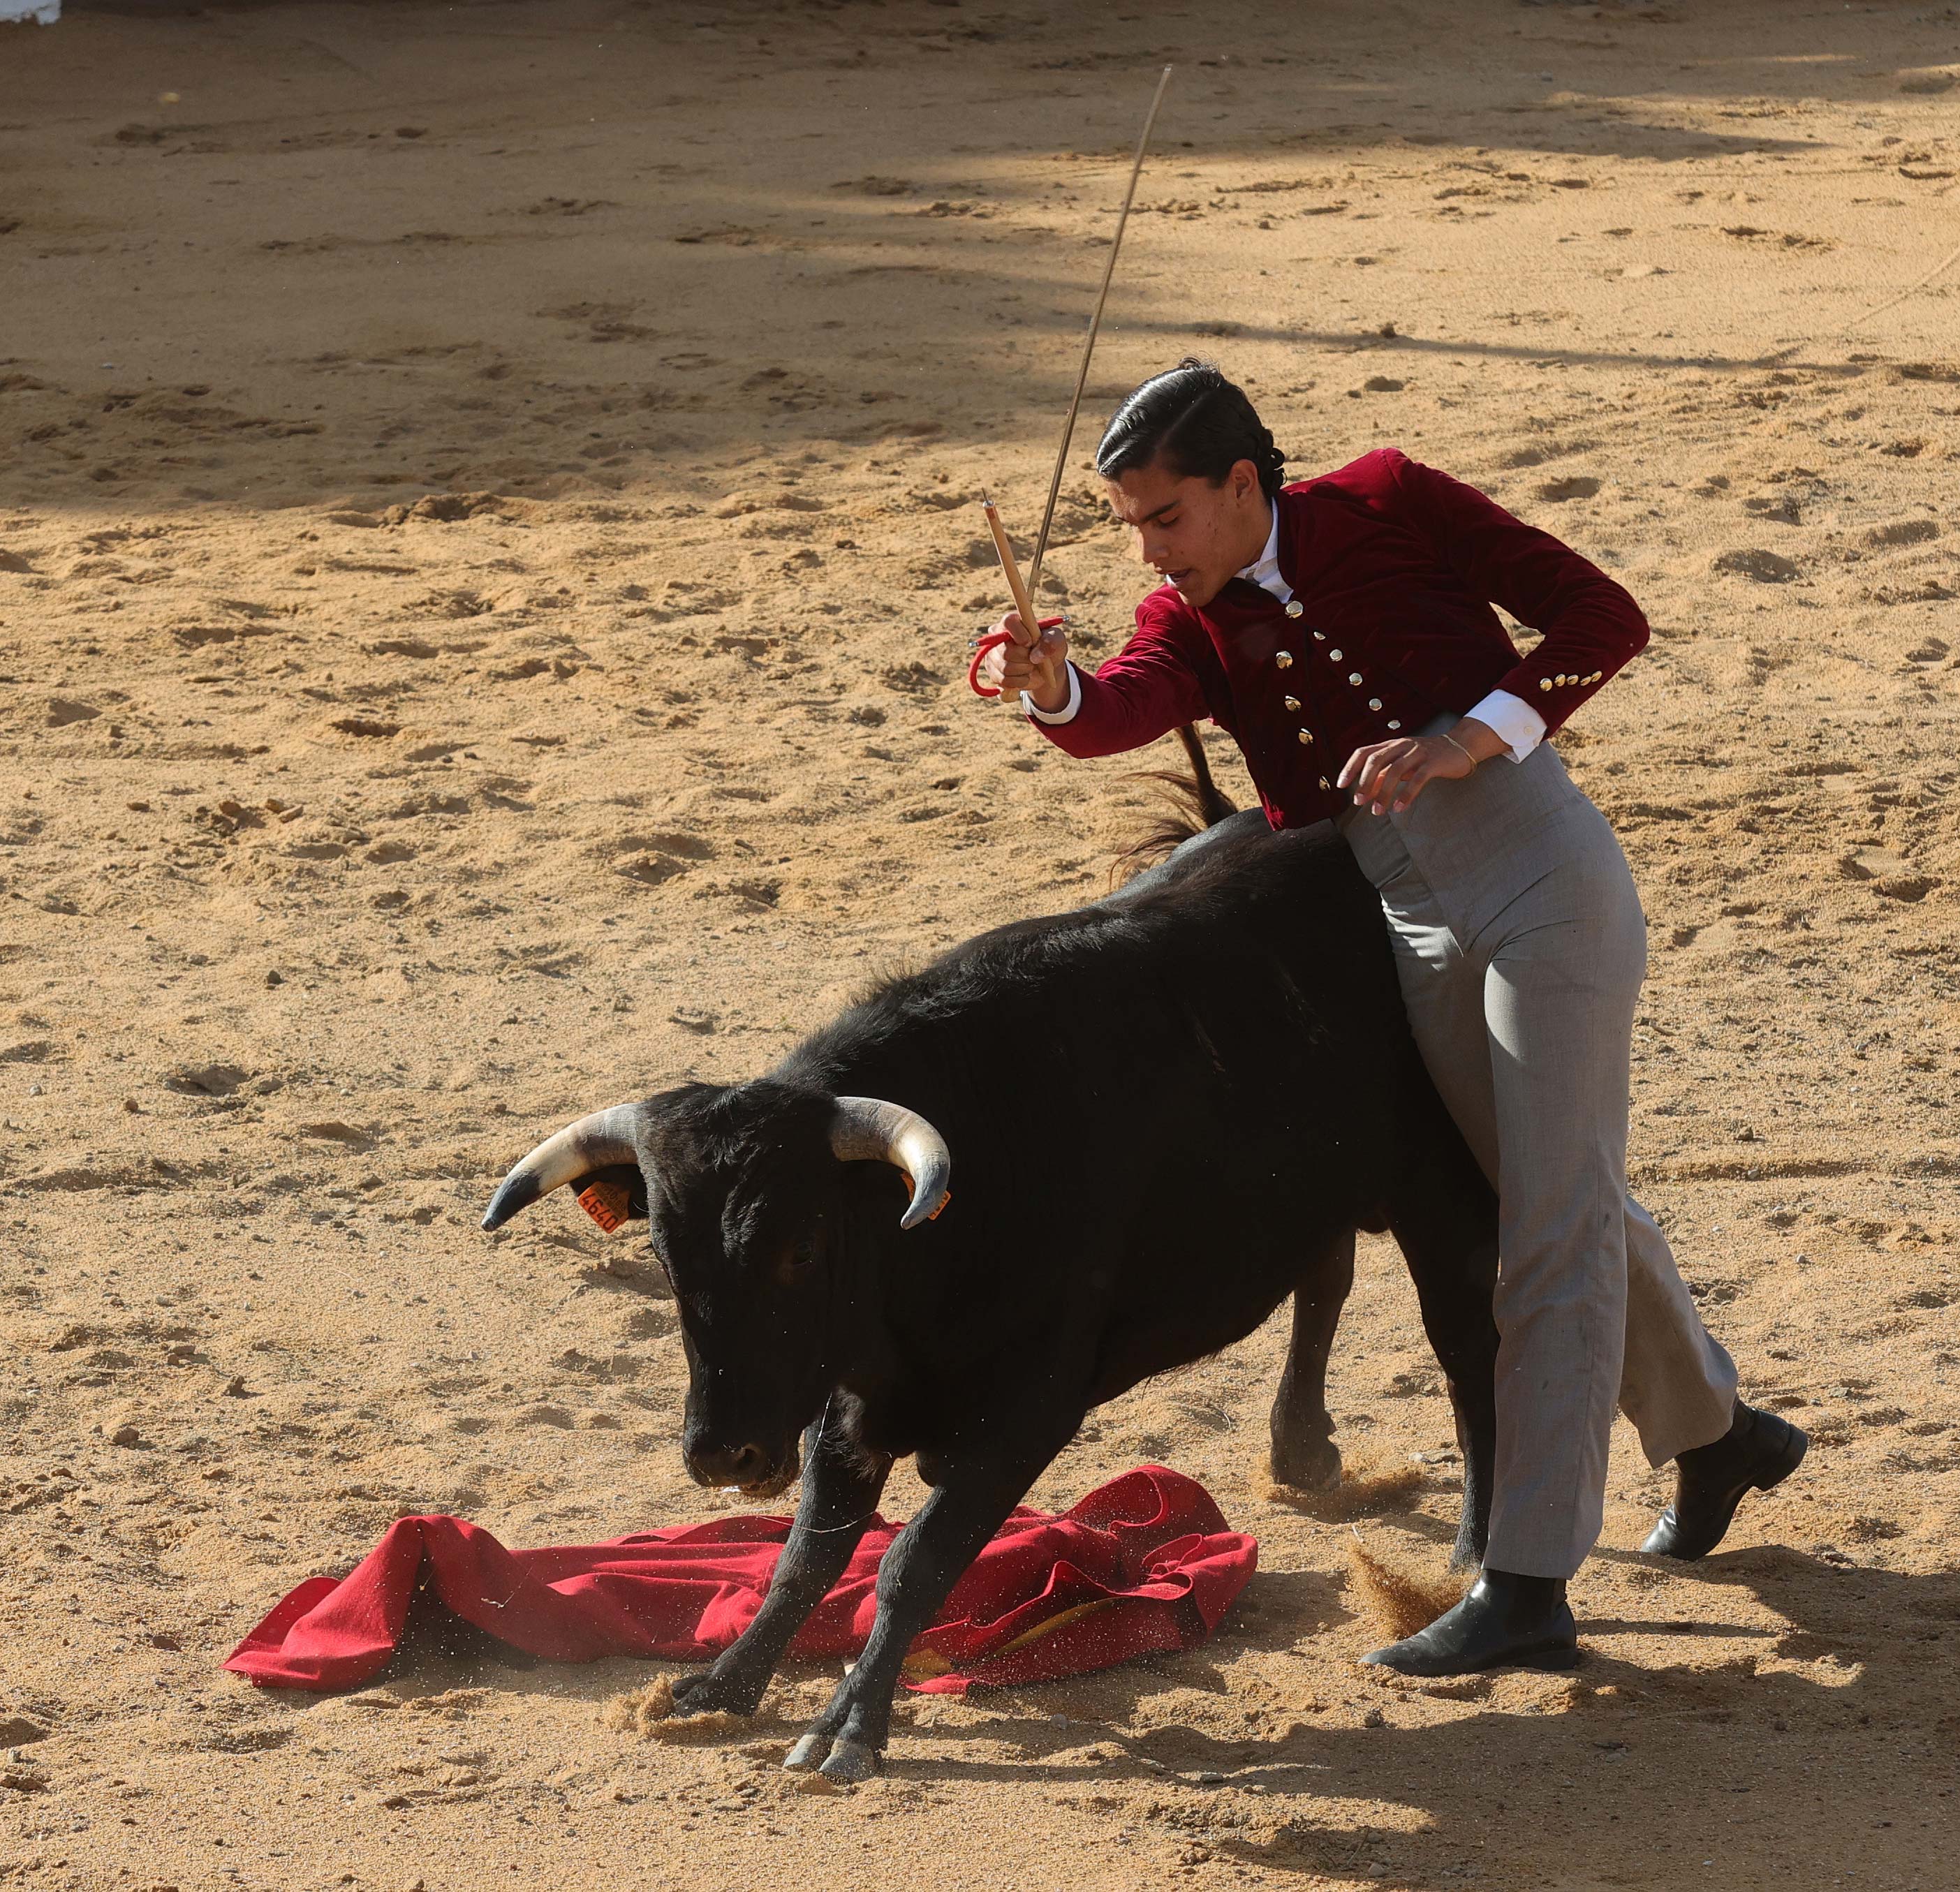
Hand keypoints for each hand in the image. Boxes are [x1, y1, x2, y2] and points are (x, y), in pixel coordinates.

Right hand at [978, 611, 1069, 712]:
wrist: (1045, 668)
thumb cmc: (1049, 647)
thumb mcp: (1057, 640)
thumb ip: (1051, 641)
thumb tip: (1037, 655)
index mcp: (1013, 622)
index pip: (1008, 621)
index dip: (1019, 634)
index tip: (1030, 643)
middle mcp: (997, 636)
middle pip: (1006, 650)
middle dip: (1025, 658)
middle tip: (1034, 657)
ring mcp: (992, 654)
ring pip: (1005, 667)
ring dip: (1024, 670)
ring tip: (1031, 666)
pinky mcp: (993, 671)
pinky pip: (1004, 680)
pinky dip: (1019, 681)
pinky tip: (1025, 676)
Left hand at [1338, 717, 1503, 815]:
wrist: (1459, 747)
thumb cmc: (1426, 759)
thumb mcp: (1402, 765)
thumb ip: (1383, 775)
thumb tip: (1365, 791)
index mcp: (1391, 745)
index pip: (1364, 752)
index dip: (1350, 768)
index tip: (1341, 785)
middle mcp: (1401, 745)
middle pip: (1376, 760)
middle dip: (1364, 782)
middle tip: (1359, 802)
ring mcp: (1418, 752)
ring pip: (1395, 771)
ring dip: (1383, 793)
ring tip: (1377, 811)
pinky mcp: (1434, 762)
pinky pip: (1417, 778)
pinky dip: (1406, 794)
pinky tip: (1399, 808)